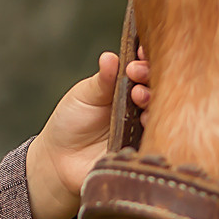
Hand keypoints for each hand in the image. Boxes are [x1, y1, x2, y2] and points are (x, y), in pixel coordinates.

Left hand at [24, 50, 151, 218]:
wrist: (59, 162)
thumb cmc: (70, 123)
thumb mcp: (84, 96)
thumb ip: (101, 80)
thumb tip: (110, 57)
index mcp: (126, 87)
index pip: (144, 69)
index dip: (146, 60)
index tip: (139, 56)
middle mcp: (139, 106)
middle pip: (157, 88)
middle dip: (150, 77)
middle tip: (136, 74)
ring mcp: (144, 128)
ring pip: (159, 111)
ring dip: (152, 100)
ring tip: (138, 96)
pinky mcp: (144, 149)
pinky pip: (156, 138)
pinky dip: (153, 127)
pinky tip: (144, 120)